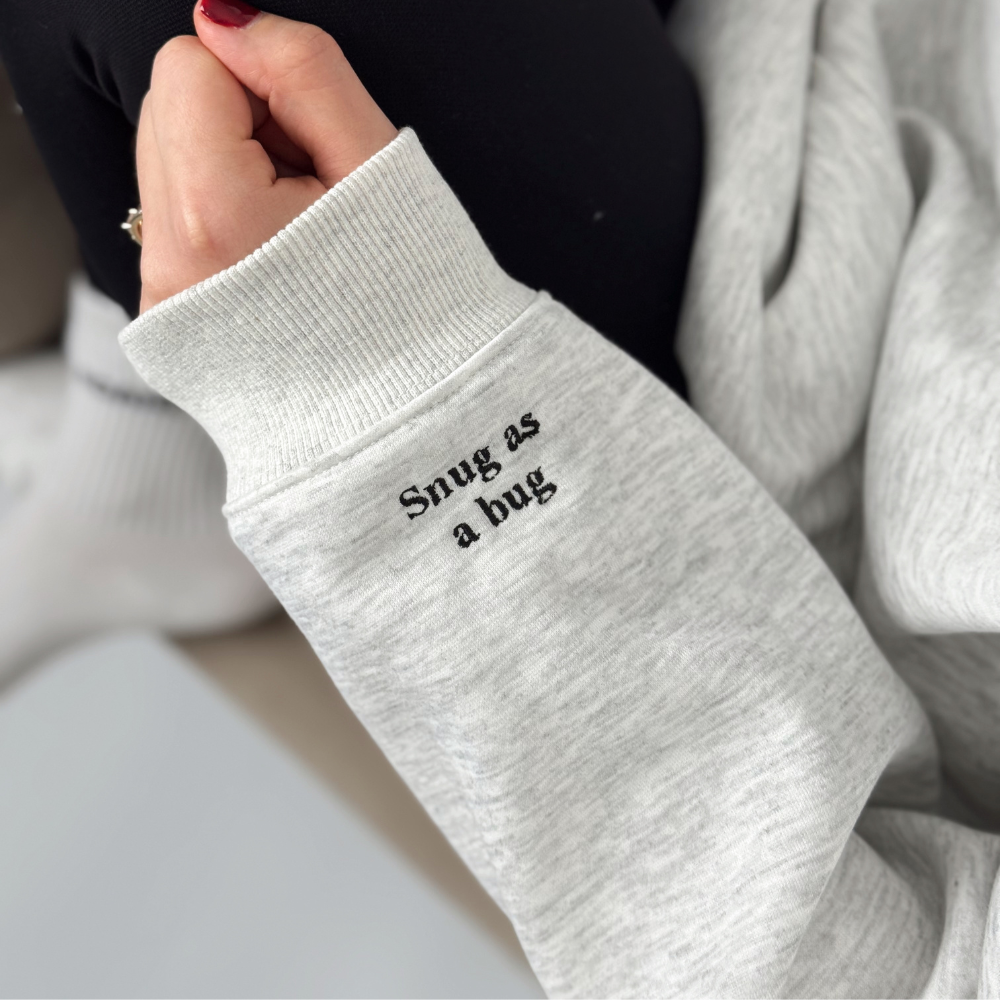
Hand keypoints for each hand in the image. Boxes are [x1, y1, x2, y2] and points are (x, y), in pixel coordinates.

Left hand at [137, 2, 397, 312]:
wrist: (402, 399)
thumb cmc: (405, 296)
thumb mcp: (376, 166)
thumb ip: (303, 71)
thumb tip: (225, 21)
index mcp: (215, 216)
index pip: (189, 65)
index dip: (260, 90)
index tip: (308, 148)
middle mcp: (170, 258)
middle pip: (167, 108)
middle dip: (236, 127)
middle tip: (304, 190)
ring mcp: (162, 290)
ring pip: (165, 159)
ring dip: (226, 169)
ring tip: (292, 228)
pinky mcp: (164, 310)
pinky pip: (170, 217)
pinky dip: (216, 217)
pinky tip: (270, 256)